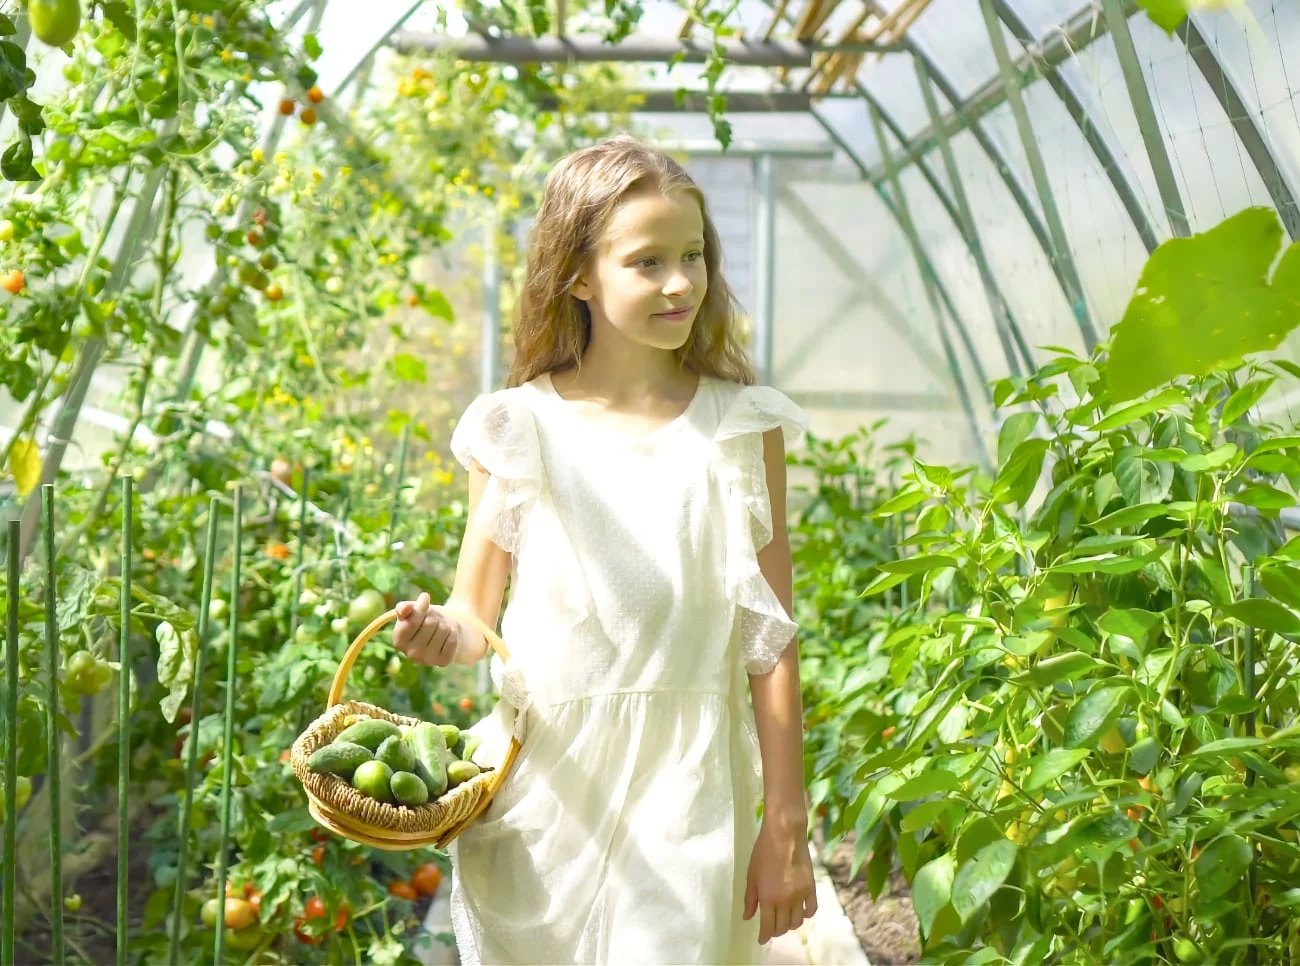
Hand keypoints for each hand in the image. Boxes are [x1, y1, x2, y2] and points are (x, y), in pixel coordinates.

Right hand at [393, 593, 460, 666]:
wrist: (445, 631)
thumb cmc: (426, 618)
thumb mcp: (413, 609)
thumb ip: (404, 608)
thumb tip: (403, 610)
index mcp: (399, 640)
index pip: (411, 621)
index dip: (421, 606)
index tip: (425, 597)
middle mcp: (410, 654)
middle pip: (430, 623)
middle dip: (434, 616)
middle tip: (434, 620)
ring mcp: (427, 660)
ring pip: (443, 629)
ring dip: (445, 624)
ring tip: (441, 627)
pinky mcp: (443, 661)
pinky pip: (452, 638)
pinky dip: (453, 632)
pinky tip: (448, 636)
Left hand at [743, 819, 817, 944]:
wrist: (785, 835)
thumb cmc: (763, 852)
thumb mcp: (751, 875)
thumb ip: (750, 898)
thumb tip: (747, 916)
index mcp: (768, 898)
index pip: (767, 926)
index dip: (764, 936)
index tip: (761, 939)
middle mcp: (785, 901)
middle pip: (783, 927)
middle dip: (775, 930)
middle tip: (771, 926)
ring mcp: (800, 895)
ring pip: (797, 922)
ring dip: (789, 924)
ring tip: (784, 919)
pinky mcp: (811, 888)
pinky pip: (811, 909)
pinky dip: (805, 914)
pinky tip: (800, 911)